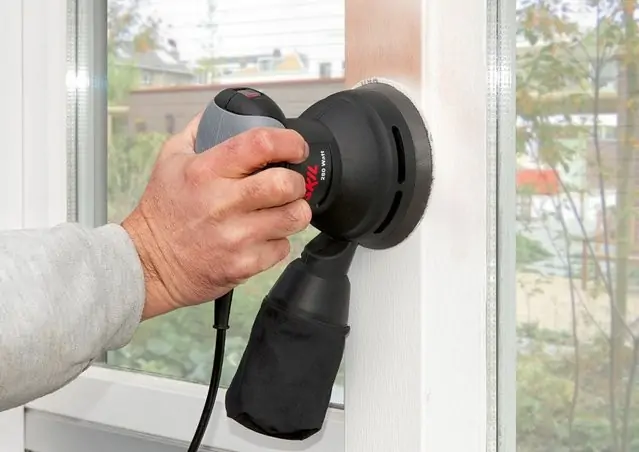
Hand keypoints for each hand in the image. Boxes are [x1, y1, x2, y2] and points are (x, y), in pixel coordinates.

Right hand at [122, 114, 311, 319]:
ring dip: (294, 211)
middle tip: (288, 184)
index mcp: (206, 170)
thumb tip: (228, 113)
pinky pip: (284, 247)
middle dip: (295, 182)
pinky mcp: (245, 264)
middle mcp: (223, 202)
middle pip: (286, 184)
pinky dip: (278, 241)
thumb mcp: (171, 159)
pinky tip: (261, 236)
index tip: (295, 147)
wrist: (150, 264)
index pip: (261, 144)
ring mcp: (236, 236)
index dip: (289, 142)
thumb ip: (200, 131)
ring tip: (279, 210)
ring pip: (294, 217)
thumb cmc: (163, 211)